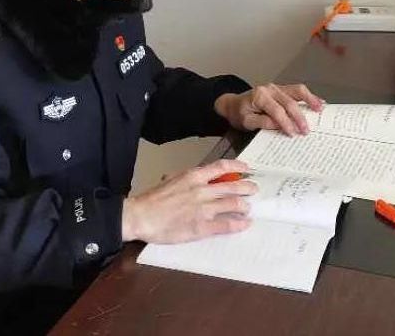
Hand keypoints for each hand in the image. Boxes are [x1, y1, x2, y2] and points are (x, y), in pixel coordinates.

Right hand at [122, 159, 257, 243]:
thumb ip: (188, 178)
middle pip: (233, 186)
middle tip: (253, 189)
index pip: (221, 167)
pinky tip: (245, 224)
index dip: (237, 167)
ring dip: (244, 206)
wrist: (141, 216)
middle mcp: (202, 190)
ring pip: (233, 204)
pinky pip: (226, 224)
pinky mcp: (202, 226)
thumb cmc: (153, 199)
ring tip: (248, 207)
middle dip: (247, 187)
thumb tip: (200, 177)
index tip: (246, 169)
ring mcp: (203, 209)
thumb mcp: (171, 179)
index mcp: (193, 176)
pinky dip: (239, 224)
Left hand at [214, 83, 322, 135]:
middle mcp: (269, 89)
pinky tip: (317, 102)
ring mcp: (277, 87)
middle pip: (289, 102)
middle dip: (299, 117)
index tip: (292, 133)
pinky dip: (308, 96)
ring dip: (310, 100)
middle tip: (305, 130)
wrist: (234, 104)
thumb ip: (262, 122)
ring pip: (297, 91)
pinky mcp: (282, 89)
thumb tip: (278, 125)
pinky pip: (297, 91)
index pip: (276, 111)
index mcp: (259, 96)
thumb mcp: (246, 121)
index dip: (285, 122)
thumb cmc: (239, 113)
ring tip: (320, 109)